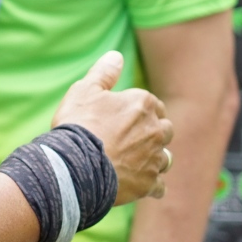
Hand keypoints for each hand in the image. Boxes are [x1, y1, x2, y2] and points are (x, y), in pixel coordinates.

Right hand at [50, 51, 173, 203]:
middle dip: (153, 133)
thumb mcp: (84, 90)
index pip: (153, 104)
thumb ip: (103, 72)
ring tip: (136, 161)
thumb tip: (116, 56)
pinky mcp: (149, 183)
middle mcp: (155, 130)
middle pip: (165, 130)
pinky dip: (152, 185)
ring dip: (155, 158)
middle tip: (132, 138)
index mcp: (143, 104)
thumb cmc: (79, 124)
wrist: (75, 164)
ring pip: (165, 158)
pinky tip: (141, 185)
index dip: (140, 110)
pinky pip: (159, 186)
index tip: (126, 116)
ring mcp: (154, 158)